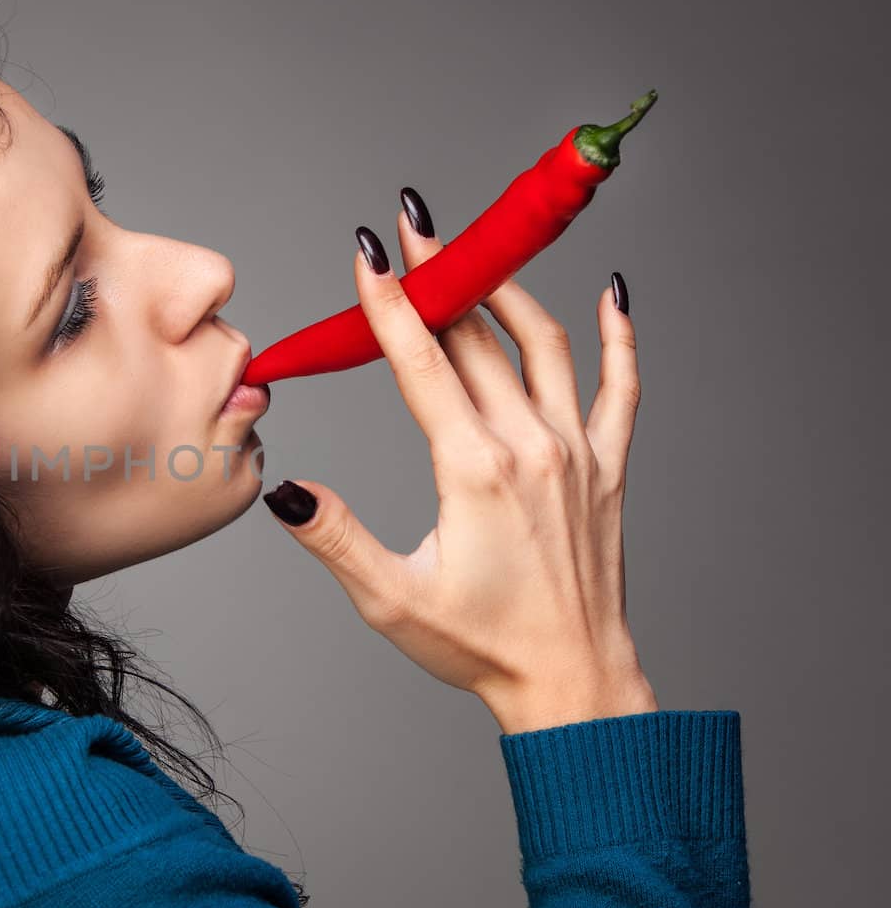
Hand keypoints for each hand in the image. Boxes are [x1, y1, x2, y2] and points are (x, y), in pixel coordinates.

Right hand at [262, 191, 656, 733]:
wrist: (572, 681)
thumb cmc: (482, 645)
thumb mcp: (391, 598)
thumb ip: (335, 536)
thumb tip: (286, 490)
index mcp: (474, 469)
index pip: (421, 362)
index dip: (388, 304)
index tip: (367, 253)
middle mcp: (530, 446)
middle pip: (476, 336)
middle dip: (438, 274)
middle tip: (410, 225)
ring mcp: (577, 452)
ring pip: (543, 344)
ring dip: (506, 289)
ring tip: (476, 249)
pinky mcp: (607, 468)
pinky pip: (622, 384)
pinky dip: (618, 335)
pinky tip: (612, 295)